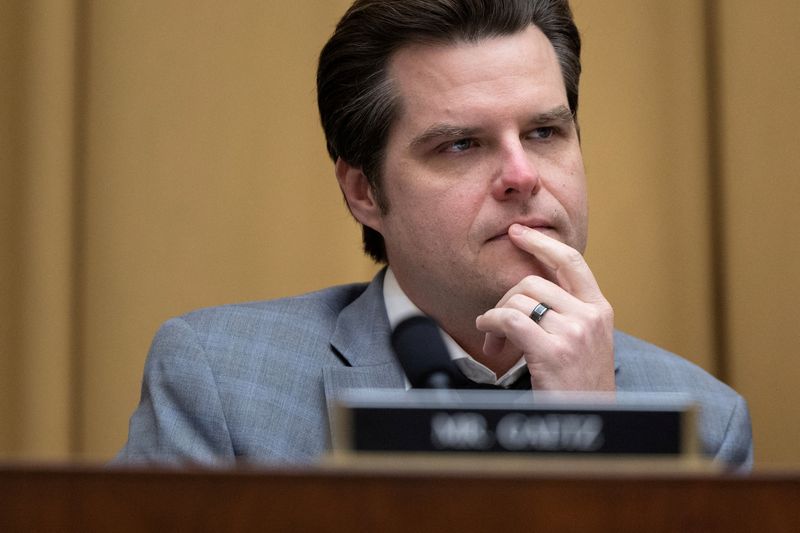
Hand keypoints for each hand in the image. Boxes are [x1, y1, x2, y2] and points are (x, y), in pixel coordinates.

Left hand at [475, 223, 614, 390]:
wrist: (591, 422)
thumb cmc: (579, 387)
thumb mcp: (586, 343)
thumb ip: (567, 313)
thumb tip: (529, 289)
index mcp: (600, 310)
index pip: (571, 261)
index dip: (542, 243)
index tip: (519, 234)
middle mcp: (591, 316)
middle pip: (533, 281)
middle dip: (506, 299)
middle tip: (497, 326)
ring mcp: (574, 332)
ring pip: (518, 300)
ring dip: (496, 318)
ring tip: (495, 343)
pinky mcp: (553, 351)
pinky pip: (509, 320)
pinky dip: (491, 325)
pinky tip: (489, 340)